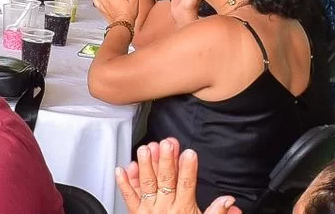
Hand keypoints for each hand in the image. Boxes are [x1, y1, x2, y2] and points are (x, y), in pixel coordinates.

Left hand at [116, 138, 240, 213]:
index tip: (189, 153)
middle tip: (166, 144)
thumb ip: (217, 212)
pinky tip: (121, 169)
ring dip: (145, 166)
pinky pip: (129, 197)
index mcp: (184, 208)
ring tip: (145, 150)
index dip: (188, 169)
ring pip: (147, 184)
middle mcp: (165, 207)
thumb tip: (230, 201)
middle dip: (166, 160)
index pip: (187, 185)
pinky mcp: (136, 212)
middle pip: (166, 180)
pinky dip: (124, 183)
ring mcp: (149, 209)